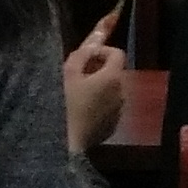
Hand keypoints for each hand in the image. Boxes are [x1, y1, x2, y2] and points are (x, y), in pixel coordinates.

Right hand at [62, 11, 126, 150]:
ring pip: (113, 89)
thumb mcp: (68, 73)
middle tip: (79, 74)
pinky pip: (110, 105)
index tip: (85, 58)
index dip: (102, 51)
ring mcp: (119, 110)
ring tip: (79, 92)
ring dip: (100, 86)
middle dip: (100, 68)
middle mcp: (122, 92)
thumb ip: (83, 53)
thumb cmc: (65, 104)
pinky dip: (101, 102)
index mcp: (113, 77)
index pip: (117, 52)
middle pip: (116, 71)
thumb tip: (93, 45)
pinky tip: (83, 109)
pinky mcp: (114, 124)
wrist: (67, 143)